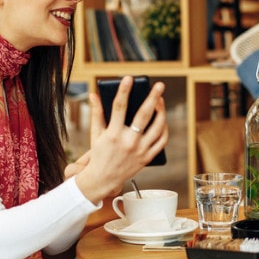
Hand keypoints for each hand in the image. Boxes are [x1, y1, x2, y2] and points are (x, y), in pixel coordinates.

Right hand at [72, 76, 168, 203]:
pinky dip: (164, 129)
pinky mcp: (147, 158)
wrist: (103, 179)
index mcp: (113, 134)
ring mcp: (140, 151)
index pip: (119, 107)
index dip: (124, 91)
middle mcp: (128, 142)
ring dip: (161, 112)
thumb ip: (97, 113)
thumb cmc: (99, 154)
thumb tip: (94, 94)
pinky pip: (161, 141)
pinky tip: (162, 120)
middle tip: (159, 85)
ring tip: (160, 100)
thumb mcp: (95, 134)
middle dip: (152, 98)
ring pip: (157, 127)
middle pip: (144, 115)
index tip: (129, 78)